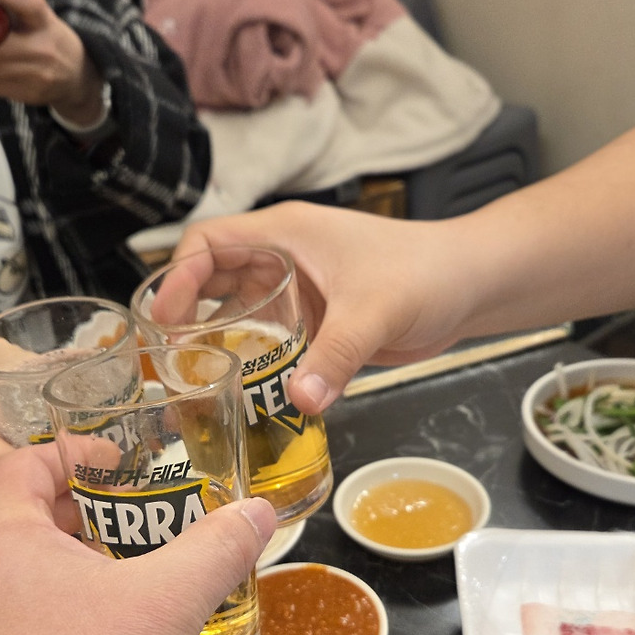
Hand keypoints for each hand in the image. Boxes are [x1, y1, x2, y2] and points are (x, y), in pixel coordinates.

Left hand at [0, 444, 275, 634]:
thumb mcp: (165, 607)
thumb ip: (215, 551)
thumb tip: (256, 514)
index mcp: (1, 535)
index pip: (27, 462)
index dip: (79, 452)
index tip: (125, 463)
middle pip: (30, 518)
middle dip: (93, 515)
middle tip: (149, 522)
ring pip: (28, 577)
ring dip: (81, 570)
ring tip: (140, 584)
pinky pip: (23, 626)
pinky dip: (65, 618)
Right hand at [174, 202, 471, 414]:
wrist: (471, 286)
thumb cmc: (427, 273)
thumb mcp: (375, 313)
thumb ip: (337, 356)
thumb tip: (300, 400)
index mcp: (286, 233)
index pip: (208, 241)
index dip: (178, 276)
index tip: (163, 317)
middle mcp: (283, 259)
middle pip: (212, 279)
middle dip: (185, 314)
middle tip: (165, 358)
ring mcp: (298, 291)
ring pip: (237, 311)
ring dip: (213, 340)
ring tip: (188, 379)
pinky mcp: (315, 322)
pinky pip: (267, 338)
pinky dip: (248, 360)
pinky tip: (238, 391)